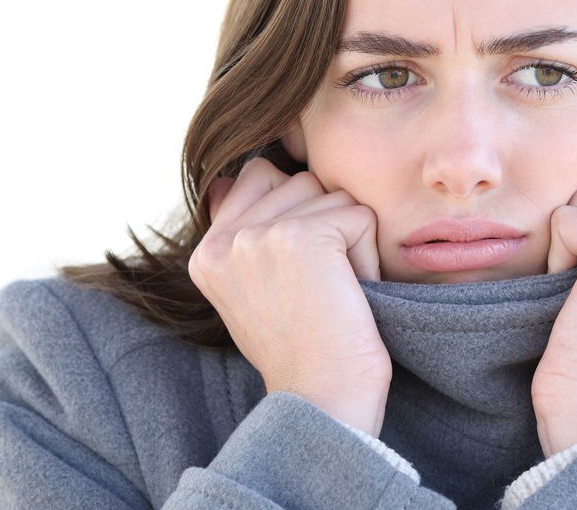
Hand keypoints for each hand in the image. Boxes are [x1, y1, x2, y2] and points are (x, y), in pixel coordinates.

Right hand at [191, 156, 392, 435]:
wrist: (322, 401)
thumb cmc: (304, 351)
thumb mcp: (255, 288)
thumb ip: (244, 231)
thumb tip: (236, 175)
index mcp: (207, 251)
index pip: (260, 176)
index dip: (300, 214)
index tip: (303, 274)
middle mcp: (224, 240)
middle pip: (303, 181)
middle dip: (328, 228)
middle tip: (319, 291)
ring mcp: (258, 236)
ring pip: (333, 195)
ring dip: (350, 242)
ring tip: (332, 294)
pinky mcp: (301, 238)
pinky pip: (359, 216)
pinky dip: (368, 258)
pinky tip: (349, 298)